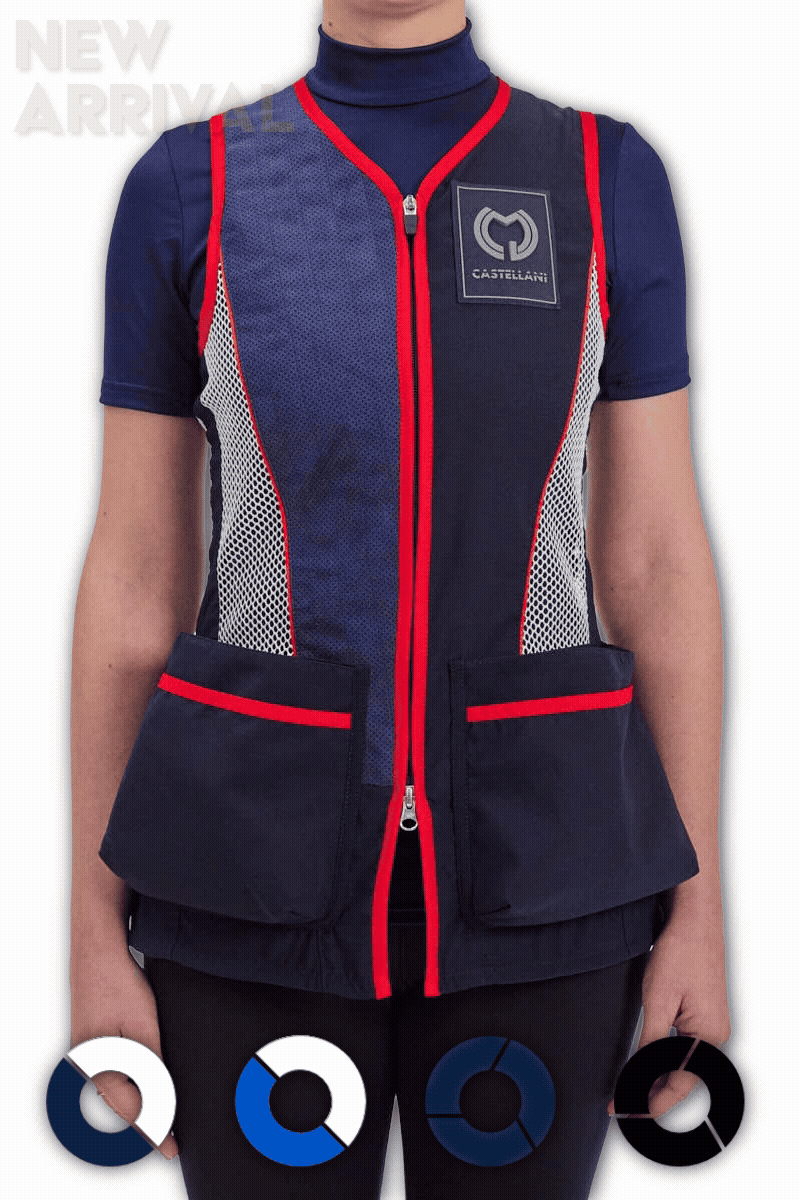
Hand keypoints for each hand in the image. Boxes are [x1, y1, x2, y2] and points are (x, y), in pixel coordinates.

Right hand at [70, 943, 178, 1158]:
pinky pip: (114, 1072)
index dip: (155, 1132)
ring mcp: (88, 1053)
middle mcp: (88, 1065)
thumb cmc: (120, 985)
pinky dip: (132, 1083)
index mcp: (99, 1066)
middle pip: (122, 1105)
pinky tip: (148, 1082)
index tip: (173, 1149)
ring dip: (140, 1102)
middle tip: (173, 1136)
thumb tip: (162, 1099)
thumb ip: (151, 1066)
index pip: (131, 1112)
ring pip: (118, 1090)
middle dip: (147, 1121)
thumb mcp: (145, 1027)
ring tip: (166, 1113)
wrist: (98, 951)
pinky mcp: (93, 1041)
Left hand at [607, 903, 729, 1116]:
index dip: (649, 1101)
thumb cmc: (680, 952)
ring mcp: (711, 1024)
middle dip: (652, 1093)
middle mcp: (715, 1035)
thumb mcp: (657, 1000)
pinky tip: (647, 1062)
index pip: (678, 1085)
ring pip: (683, 1064)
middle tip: (620, 1103)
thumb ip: (650, 1042)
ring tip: (629, 1088)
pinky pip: (685, 1047)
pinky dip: (665, 1059)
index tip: (623, 1111)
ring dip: (658, 1077)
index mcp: (709, 1036)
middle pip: (683, 1079)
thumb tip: (639, 1074)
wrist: (694, 918)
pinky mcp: (704, 1014)